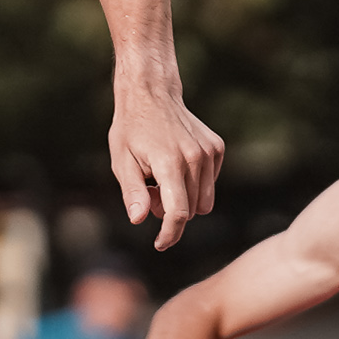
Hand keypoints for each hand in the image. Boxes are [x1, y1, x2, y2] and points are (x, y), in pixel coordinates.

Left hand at [109, 87, 224, 250]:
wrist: (151, 94)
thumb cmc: (131, 130)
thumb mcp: (121, 162)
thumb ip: (133, 193)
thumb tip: (139, 219)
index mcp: (169, 163)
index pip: (178, 212)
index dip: (170, 234)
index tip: (160, 244)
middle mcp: (195, 158)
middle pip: (191, 210)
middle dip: (170, 211)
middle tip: (149, 191)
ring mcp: (209, 152)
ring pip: (203, 201)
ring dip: (184, 199)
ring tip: (162, 178)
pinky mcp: (216, 148)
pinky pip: (210, 184)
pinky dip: (194, 184)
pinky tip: (176, 165)